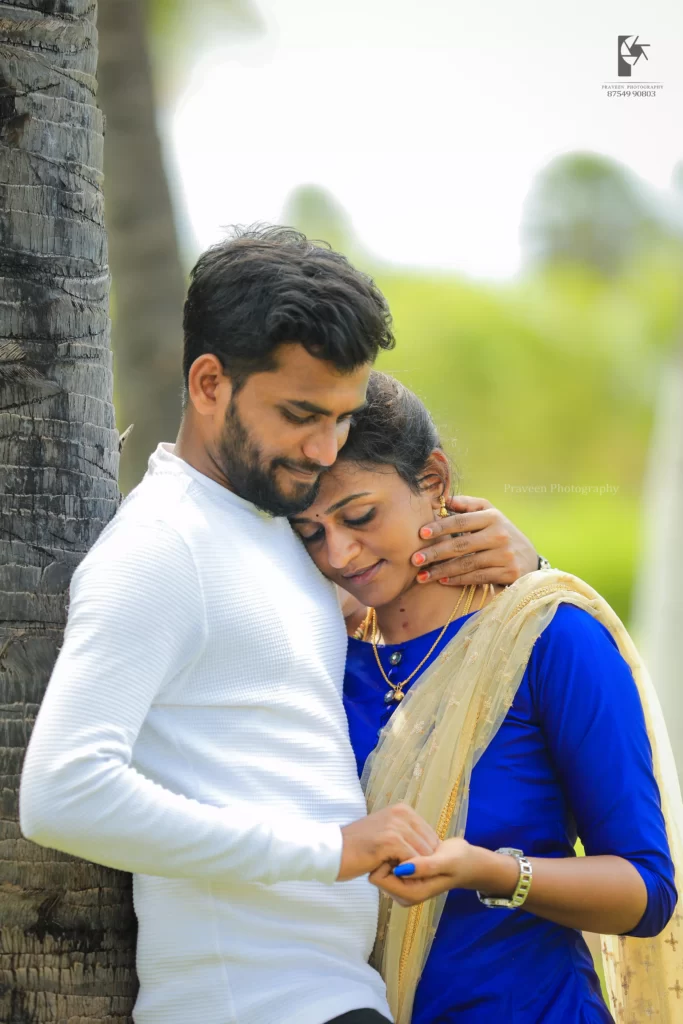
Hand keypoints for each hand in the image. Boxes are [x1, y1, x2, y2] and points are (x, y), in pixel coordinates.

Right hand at [338, 803, 439, 881]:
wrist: (333, 852)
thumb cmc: (359, 848)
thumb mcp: (386, 835)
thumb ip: (407, 838)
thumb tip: (432, 851)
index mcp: (403, 810)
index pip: (431, 838)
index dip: (425, 858)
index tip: (410, 868)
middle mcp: (401, 813)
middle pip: (431, 847)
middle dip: (422, 865)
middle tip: (403, 874)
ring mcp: (395, 826)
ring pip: (423, 856)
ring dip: (414, 871)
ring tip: (396, 875)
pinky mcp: (390, 841)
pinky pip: (412, 862)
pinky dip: (407, 873)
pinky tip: (392, 875)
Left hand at [368, 837, 478, 904]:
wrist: (465, 861)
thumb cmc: (458, 862)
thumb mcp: (445, 862)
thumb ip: (426, 867)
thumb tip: (401, 868)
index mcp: (410, 894)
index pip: (377, 877)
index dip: (386, 859)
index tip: (400, 847)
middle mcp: (403, 892)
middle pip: (376, 871)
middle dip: (388, 856)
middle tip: (407, 844)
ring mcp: (402, 884)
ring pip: (381, 864)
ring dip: (392, 851)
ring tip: (411, 844)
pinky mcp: (403, 874)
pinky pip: (388, 860)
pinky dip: (396, 850)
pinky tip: (410, 844)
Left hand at [411, 496, 537, 587]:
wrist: (529, 557)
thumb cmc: (501, 532)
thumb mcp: (490, 513)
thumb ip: (468, 505)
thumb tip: (441, 499)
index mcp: (493, 517)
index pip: (461, 521)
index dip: (440, 527)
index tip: (421, 533)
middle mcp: (499, 535)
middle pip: (461, 545)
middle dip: (435, 553)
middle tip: (414, 559)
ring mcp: (504, 555)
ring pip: (466, 564)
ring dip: (441, 571)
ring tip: (422, 576)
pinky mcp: (507, 573)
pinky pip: (477, 577)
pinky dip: (458, 580)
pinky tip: (442, 581)